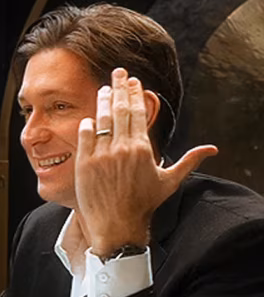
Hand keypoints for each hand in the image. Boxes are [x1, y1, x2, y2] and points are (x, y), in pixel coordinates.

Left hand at [74, 68, 216, 255]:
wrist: (117, 224)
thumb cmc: (144, 203)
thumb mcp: (169, 181)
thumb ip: (189, 161)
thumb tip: (212, 150)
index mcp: (142, 149)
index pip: (138, 114)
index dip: (136, 95)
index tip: (134, 81)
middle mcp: (122, 148)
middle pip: (121, 110)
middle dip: (120, 88)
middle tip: (118, 72)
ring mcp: (101, 155)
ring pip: (102, 120)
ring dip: (103, 101)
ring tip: (104, 88)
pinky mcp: (84, 163)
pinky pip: (84, 136)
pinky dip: (87, 124)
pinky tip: (89, 116)